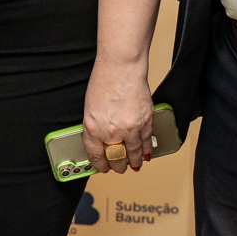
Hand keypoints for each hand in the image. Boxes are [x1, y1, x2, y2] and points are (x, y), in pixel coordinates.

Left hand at [82, 56, 153, 173]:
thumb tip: (102, 142)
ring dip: (134, 162)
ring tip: (134, 165)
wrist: (121, 67)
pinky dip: (146, 150)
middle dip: (118, 166)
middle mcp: (111, 131)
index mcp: (93, 128)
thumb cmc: (104, 81)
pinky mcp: (145, 122)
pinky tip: (145, 154)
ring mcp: (130, 128)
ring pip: (134, 154)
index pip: (96, 155)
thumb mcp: (90, 108)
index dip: (100, 164)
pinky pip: (146, 142)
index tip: (103, 168)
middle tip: (119, 168)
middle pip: (116, 158)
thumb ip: (96, 127)